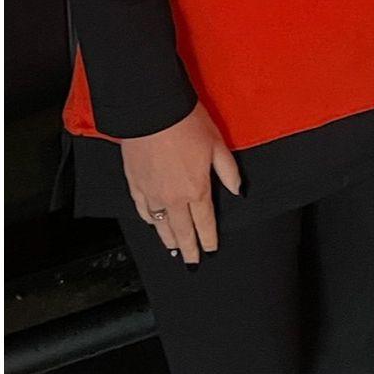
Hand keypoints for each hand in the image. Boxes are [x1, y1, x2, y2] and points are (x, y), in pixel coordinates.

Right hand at [120, 101, 241, 265]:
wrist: (152, 111)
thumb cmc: (186, 123)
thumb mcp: (217, 144)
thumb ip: (229, 171)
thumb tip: (239, 191)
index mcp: (197, 189)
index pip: (205, 222)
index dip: (209, 239)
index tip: (211, 249)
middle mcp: (173, 197)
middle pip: (183, 231)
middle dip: (189, 249)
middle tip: (192, 262)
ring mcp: (152, 193)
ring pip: (161, 226)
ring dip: (169, 240)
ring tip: (174, 250)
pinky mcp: (135, 184)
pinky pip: (142, 210)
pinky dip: (148, 221)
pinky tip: (152, 224)